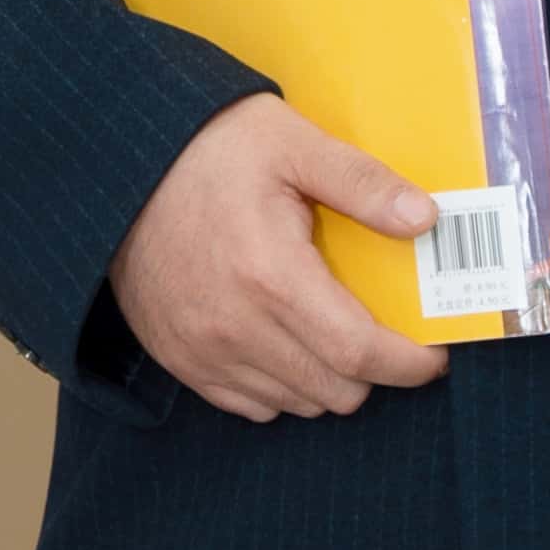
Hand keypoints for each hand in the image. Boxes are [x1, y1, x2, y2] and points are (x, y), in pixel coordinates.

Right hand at [107, 94, 447, 422]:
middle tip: (380, 328)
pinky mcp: (178, 359)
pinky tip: (283, 339)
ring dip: (326, 378)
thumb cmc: (209, 147)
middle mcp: (234, 327)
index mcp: (270, 275)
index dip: (409, 363)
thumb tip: (427, 219)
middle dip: (372, 368)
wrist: (116, 163)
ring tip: (329, 329)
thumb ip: (362, 183)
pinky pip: (251, 405)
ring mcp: (202, 350)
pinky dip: (281, 385)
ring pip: (297, 403)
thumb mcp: (292, 143)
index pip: (360, 353)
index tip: (434, 354)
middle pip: (335, 391)